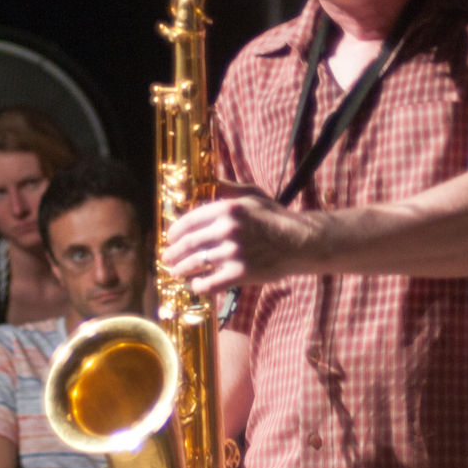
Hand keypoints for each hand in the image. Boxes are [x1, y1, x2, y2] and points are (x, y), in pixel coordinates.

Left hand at [162, 181, 319, 291]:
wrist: (300, 242)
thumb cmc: (276, 217)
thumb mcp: (252, 194)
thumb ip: (227, 187)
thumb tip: (204, 182)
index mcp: (228, 208)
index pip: (189, 221)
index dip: (175, 231)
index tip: (171, 237)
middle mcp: (227, 230)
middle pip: (188, 244)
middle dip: (172, 253)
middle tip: (167, 257)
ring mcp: (233, 252)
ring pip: (194, 264)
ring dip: (180, 270)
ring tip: (176, 272)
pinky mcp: (240, 273)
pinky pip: (209, 283)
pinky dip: (198, 285)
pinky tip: (195, 284)